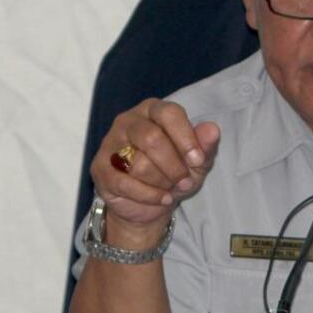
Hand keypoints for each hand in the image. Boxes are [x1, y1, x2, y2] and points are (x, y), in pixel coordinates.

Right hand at [90, 98, 219, 234]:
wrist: (151, 203)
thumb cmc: (175, 172)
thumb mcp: (198, 161)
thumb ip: (206, 145)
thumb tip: (212, 130)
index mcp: (154, 110)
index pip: (169, 113)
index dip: (186, 138)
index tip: (198, 161)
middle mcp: (129, 120)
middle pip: (151, 138)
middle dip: (174, 166)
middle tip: (185, 181)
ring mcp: (110, 143)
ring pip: (138, 163)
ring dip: (162, 182)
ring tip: (170, 188)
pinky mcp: (100, 168)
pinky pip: (124, 183)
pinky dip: (148, 195)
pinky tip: (161, 198)